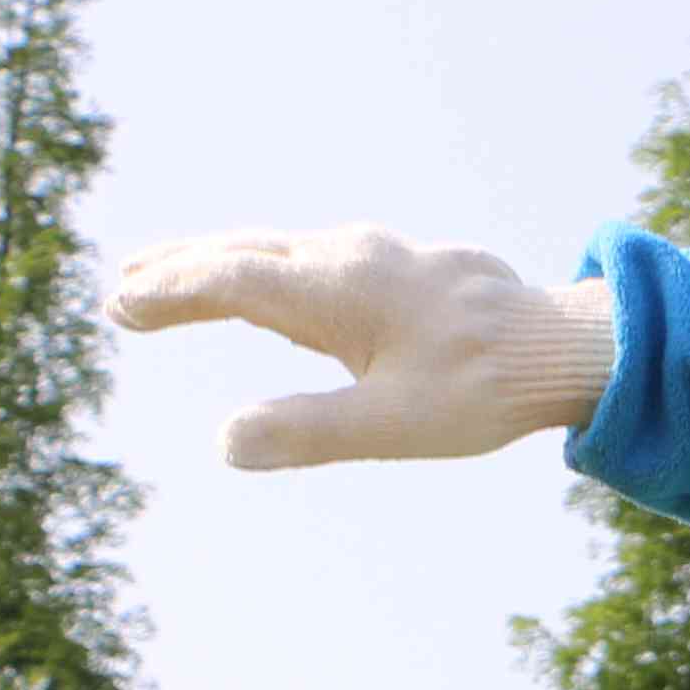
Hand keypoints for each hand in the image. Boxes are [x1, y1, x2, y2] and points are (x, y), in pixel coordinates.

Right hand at [111, 225, 617, 468]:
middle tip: (119, 287)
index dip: (168, 293)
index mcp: (334, 288)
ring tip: (172, 276)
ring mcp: (375, 252)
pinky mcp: (400, 262)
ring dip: (218, 261)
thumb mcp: (394, 424)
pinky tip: (270, 282)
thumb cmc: (485, 388)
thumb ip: (308, 431)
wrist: (570, 345)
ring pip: (277, 247)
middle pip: (241, 252)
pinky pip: (312, 254)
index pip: (227, 280)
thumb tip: (225, 441)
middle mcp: (347, 255)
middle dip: (177, 268)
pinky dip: (269, 264)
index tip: (118, 306)